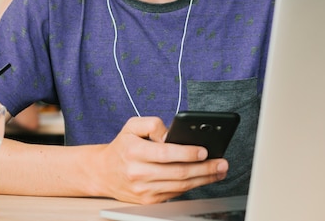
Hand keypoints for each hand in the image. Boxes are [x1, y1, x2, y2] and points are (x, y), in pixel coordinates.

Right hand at [93, 116, 228, 203]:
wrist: (103, 173)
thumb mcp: (132, 126)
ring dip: (203, 179)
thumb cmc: (122, 147)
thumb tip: (172, 133)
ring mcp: (143, 190)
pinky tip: (203, 178)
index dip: (187, 153)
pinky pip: (175, 194)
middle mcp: (138, 173)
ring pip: (180, 186)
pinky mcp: (148, 201)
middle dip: (204, 169)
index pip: (165, 154)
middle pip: (178, 173)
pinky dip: (192, 186)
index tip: (204, 151)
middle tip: (222, 163)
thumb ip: (153, 123)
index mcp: (134, 152)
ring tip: (219, 171)